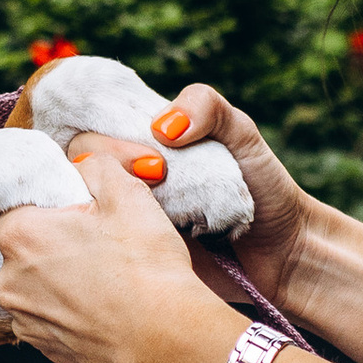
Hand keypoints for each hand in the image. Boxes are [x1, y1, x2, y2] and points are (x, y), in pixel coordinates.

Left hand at [0, 153, 241, 362]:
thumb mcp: (127, 194)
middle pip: (26, 245)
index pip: (20, 205)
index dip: (53, 205)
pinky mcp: (43, 347)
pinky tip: (103, 305)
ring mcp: (23, 319)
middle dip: (56, 241)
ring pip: (37, 283)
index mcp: (19, 234)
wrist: (166, 341)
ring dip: (61, 277)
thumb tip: (81, 163)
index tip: (83, 214)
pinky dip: (70, 309)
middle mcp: (7, 280)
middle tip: (100, 245)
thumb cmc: (145, 269)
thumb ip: (94, 164)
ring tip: (106, 278)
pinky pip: (49, 316)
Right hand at [70, 81, 319, 298]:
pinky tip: (128, 239)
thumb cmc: (265, 190)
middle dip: (110, 162)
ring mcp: (124, 218)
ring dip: (100, 201)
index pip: (95, 126)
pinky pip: (95, 245)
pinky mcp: (130, 256)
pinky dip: (101, 238)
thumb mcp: (241, 133)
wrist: (284, 255)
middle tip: (159, 177)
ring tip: (150, 212)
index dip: (110, 136)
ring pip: (78, 203)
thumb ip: (207, 107)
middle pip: (78, 160)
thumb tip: (160, 127)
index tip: (154, 155)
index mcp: (143, 144)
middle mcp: (126, 179)